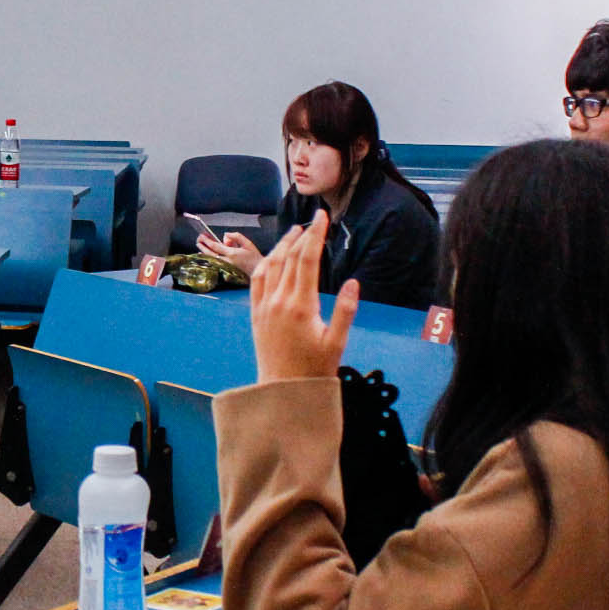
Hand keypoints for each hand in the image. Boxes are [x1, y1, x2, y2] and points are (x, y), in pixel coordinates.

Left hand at [197, 229, 264, 273]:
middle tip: (198, 240)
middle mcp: (227, 261)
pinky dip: (209, 258)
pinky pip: (214, 262)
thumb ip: (236, 236)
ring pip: (211, 259)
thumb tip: (225, 234)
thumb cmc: (254, 257)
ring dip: (204, 252)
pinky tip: (205, 254)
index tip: (202, 236)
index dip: (207, 241)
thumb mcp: (248, 243)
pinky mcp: (226, 270)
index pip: (215, 246)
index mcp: (232, 254)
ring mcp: (225, 267)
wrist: (258, 271)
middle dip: (203, 246)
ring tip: (199, 245)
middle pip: (210, 253)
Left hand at [250, 213, 356, 382]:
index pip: (307, 260)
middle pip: (290, 258)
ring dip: (282, 245)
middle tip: (313, 220)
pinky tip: (273, 258)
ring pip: (271, 265)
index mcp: (301, 306)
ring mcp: (264, 306)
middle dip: (302, 235)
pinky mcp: (255, 314)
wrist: (282, 391)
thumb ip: (346, 311)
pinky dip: (266, 263)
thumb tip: (353, 282)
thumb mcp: (337, 343)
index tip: (322, 217)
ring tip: (295, 232)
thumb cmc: (314, 370)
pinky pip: (257, 281)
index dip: (315, 235)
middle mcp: (279, 301)